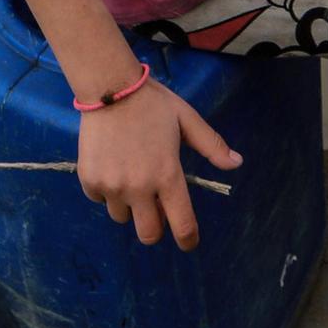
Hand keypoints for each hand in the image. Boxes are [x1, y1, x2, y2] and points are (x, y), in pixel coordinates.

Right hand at [77, 79, 241, 248]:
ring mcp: (112, 186)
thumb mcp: (186, 119)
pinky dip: (106, 191)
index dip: (188, 239)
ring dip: (129, 205)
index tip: (188, 241)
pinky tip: (110, 166)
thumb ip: (211, 144)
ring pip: (122, 216)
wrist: (108, 86)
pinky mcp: (90, 180)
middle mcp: (140, 187)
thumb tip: (237, 163)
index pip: (182, 225)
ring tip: (129, 176)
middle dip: (155, 226)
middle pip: (148, 234)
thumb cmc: (152, 103)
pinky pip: (100, 200)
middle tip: (154, 205)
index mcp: (167, 175)